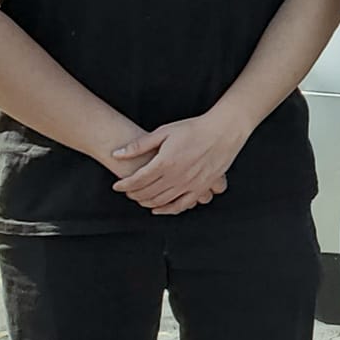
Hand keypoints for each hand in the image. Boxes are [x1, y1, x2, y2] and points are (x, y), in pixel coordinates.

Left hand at [111, 108, 250, 213]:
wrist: (223, 131)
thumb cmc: (194, 129)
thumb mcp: (164, 132)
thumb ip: (139, 145)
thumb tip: (117, 153)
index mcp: (165, 162)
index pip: (138, 180)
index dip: (124, 185)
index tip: (117, 186)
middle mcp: (177, 176)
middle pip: (147, 192)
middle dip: (133, 194)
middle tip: (127, 191)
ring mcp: (190, 184)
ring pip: (162, 201)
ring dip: (147, 202)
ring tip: (140, 198)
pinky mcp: (201, 188)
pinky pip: (182, 205)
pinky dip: (168, 210)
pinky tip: (159, 208)